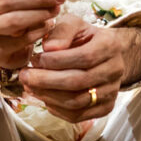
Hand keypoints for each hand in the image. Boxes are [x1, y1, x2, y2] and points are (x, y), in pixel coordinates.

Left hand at [21, 23, 140, 121]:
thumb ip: (61, 31)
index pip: (84, 57)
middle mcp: (115, 70)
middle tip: (25, 75)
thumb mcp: (73, 25)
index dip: (56, 61)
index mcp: (110, 45)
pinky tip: (44, 98)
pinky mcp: (105, 107)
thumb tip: (49, 48)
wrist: (103, 55)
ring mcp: (111, 91)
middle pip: (78, 82)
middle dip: (46, 81)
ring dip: (48, 96)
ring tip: (30, 86)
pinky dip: (57, 109)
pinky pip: (78, 115)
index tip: (35, 59)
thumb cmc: (84, 38)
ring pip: (76, 102)